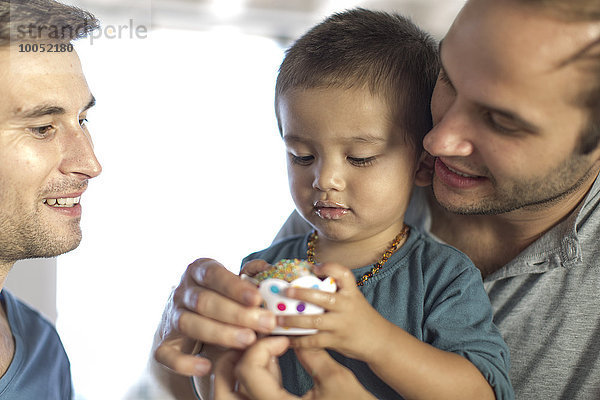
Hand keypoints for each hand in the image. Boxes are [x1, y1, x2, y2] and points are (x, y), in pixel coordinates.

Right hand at [153, 258, 275, 376]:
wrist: (189, 321)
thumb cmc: (220, 298)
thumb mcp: (234, 283)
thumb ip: (251, 276)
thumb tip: (267, 269)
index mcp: (198, 271)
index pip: (214, 274)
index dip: (235, 287)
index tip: (257, 298)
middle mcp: (182, 292)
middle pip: (204, 301)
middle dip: (237, 313)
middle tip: (265, 323)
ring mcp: (171, 317)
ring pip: (189, 324)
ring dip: (220, 334)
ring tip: (248, 340)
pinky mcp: (164, 343)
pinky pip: (167, 354)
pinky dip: (185, 362)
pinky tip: (206, 367)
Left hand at [213, 337, 375, 399]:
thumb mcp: (336, 380)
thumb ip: (311, 353)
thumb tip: (292, 332)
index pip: (247, 371)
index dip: (262, 346)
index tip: (284, 339)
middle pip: (222, 390)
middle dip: (236, 359)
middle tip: (258, 342)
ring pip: (229, 397)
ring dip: (241, 371)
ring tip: (265, 352)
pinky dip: (253, 381)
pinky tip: (272, 366)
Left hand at [278, 262, 392, 362]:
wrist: (379, 340)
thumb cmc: (359, 315)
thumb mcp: (352, 297)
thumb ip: (334, 289)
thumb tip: (304, 276)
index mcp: (351, 292)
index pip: (343, 274)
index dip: (329, 267)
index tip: (314, 267)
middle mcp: (347, 306)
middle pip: (324, 298)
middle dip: (303, 294)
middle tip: (286, 291)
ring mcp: (341, 324)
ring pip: (315, 322)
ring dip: (294, 320)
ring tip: (278, 318)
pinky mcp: (336, 341)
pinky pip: (314, 341)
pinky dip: (298, 340)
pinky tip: (287, 338)